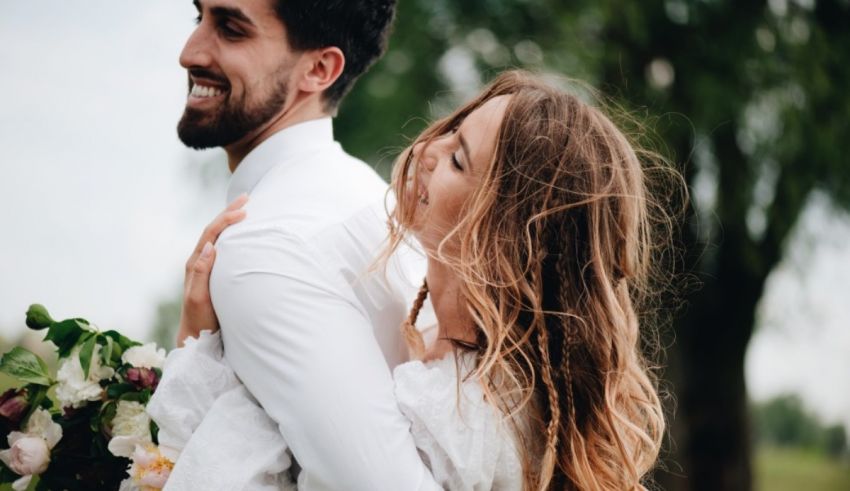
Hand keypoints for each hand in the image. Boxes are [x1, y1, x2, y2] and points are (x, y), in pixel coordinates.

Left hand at [176, 194, 247, 346]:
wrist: (196, 337)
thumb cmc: (200, 320)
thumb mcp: (199, 298)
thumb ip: (202, 272)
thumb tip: (211, 246)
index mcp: (195, 264)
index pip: (211, 234)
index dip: (226, 220)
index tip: (244, 211)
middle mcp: (199, 261)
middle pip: (213, 230)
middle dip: (229, 212)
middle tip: (246, 197)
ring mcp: (207, 267)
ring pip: (218, 236)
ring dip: (230, 220)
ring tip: (245, 208)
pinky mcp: (215, 273)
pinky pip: (223, 247)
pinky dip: (232, 234)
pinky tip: (243, 232)